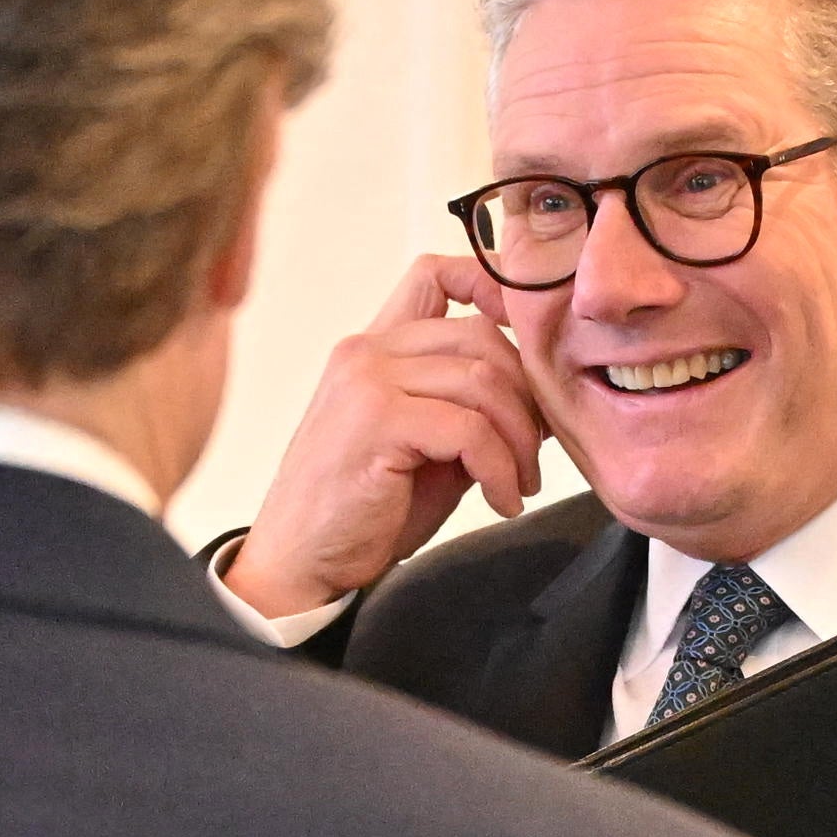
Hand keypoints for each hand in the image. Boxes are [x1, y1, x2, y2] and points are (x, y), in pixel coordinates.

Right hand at [216, 258, 550, 617]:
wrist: (300, 562)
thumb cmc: (360, 511)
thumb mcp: (423, 448)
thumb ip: (466, 410)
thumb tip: (536, 401)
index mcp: (374, 349)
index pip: (435, 274)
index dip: (493, 286)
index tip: (530, 341)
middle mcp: (367, 352)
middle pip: (480, 334)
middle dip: (526, 394)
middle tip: (535, 451)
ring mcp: (368, 381)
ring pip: (483, 380)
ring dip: (519, 439)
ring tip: (519, 482)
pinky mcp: (378, 422)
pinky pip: (471, 430)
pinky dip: (500, 469)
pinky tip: (501, 501)